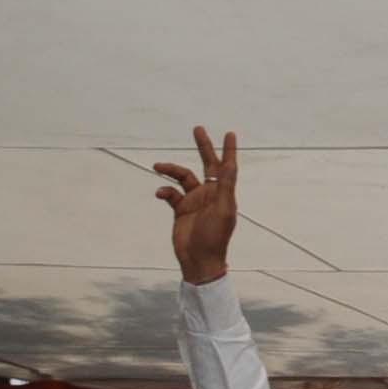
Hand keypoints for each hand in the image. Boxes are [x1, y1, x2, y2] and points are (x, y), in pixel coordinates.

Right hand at [150, 127, 239, 283]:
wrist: (199, 260)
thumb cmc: (215, 237)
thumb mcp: (223, 210)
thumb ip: (226, 186)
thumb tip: (230, 165)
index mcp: (223, 194)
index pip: (227, 167)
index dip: (228, 150)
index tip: (230, 133)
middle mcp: (210, 194)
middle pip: (207, 165)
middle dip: (203, 147)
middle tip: (197, 129)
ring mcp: (195, 201)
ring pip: (182, 177)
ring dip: (170, 170)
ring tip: (157, 166)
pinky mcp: (180, 209)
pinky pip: (170, 193)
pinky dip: (164, 190)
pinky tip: (160, 193)